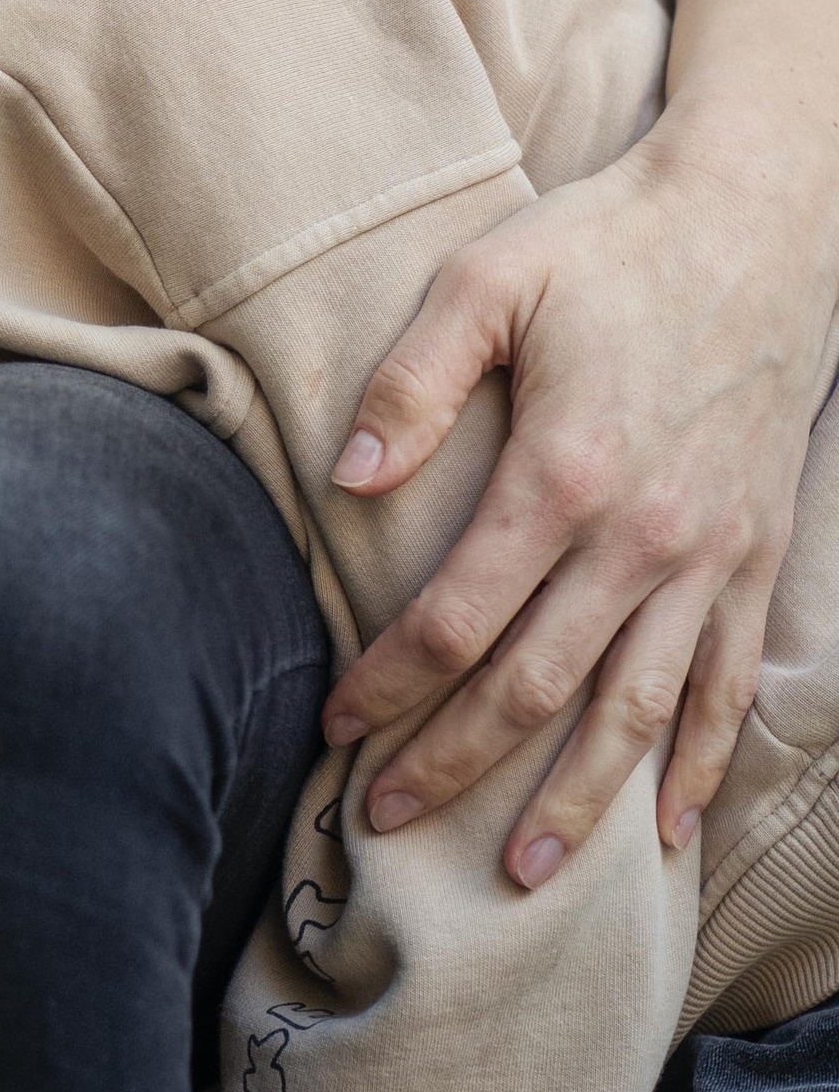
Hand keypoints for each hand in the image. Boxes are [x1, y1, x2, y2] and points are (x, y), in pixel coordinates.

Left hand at [323, 0, 838, 889]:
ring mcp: (710, 556)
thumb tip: (350, 478)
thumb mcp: (490, 279)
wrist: (758, 221)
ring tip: (526, 870)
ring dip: (578, 798)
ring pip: (637, 710)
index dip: (393, 683)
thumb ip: (415, 379)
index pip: (460, 617)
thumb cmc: (607, 241)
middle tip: (388, 821)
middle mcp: (643, 538)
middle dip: (457, 763)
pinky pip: (725, 684)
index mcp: (564, 474)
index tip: (335, 725)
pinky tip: (668, 823)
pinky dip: (697, 761)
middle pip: (538, 686)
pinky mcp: (757, 556)